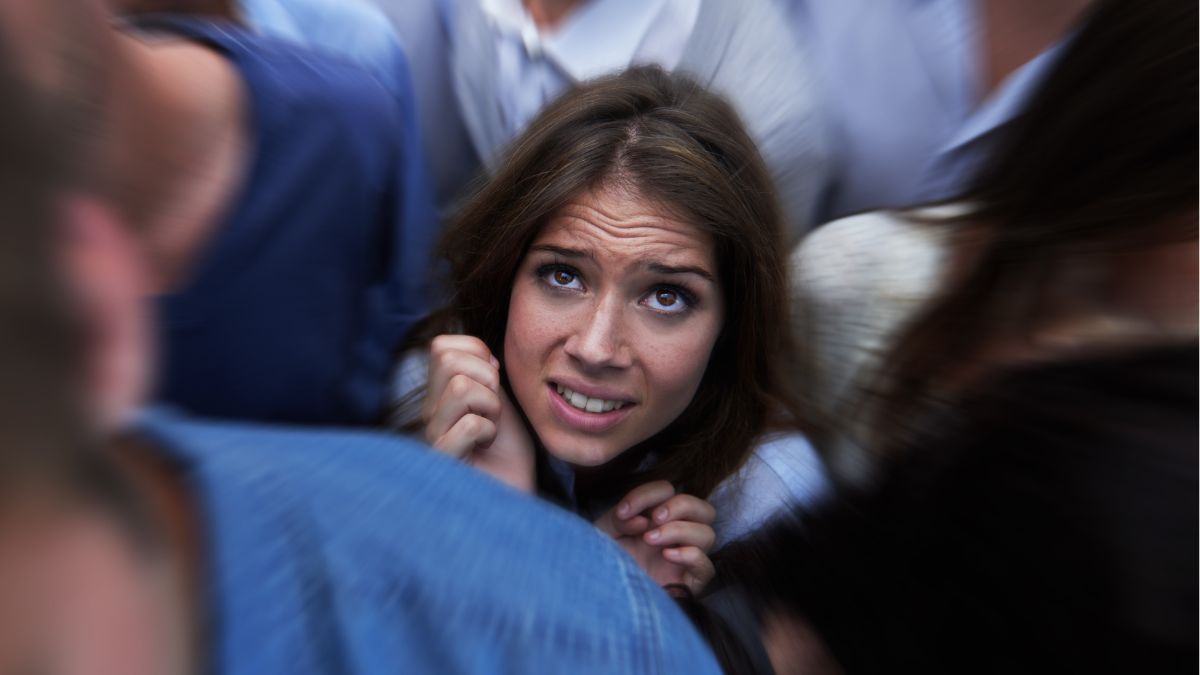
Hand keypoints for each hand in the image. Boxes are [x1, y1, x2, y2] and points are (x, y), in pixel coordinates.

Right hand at [422, 335, 534, 491]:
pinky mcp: (442, 460)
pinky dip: (489, 432)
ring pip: (460, 389)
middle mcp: (430, 413)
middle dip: (485, 377)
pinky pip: (469, 425)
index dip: (476, 353)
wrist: (513, 500)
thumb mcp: (499, 405)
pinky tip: (487, 448)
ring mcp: (432, 436)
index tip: (493, 382)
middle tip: (493, 408)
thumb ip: (485, 378)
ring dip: (490, 406)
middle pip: (447, 359)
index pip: (442, 346)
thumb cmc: (508, 457)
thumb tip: (483, 353)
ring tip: (491, 430)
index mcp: (442, 396)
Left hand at [595, 480, 716, 594]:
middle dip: (681, 505)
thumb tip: (645, 520)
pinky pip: (706, 567)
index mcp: (655, 520)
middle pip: (704, 509)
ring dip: (680, 530)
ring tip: (650, 539)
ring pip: (708, 534)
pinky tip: (666, 555)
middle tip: (655, 518)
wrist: (598, 599)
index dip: (648, 495)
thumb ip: (621, 516)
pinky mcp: (688, 585)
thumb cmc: (600, 563)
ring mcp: (684, 560)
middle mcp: (675, 537)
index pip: (669, 492)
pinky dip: (690, 554)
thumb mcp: (604, 532)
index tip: (623, 512)